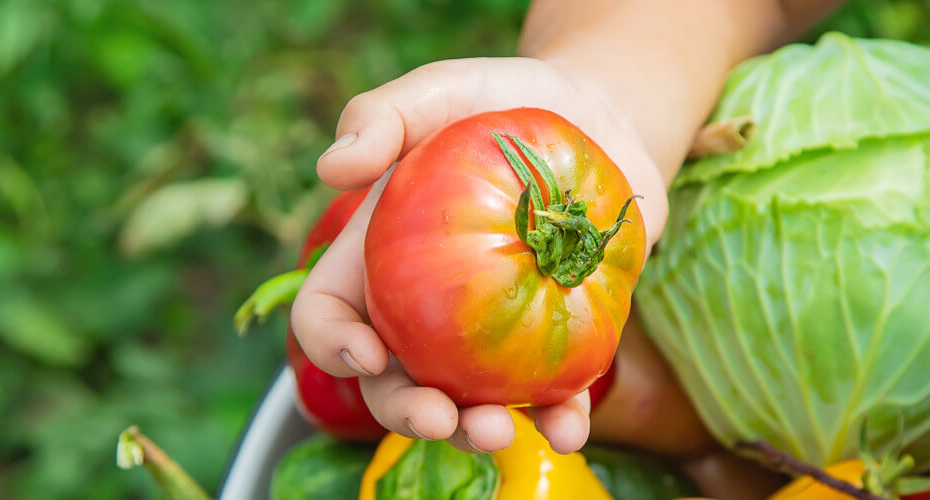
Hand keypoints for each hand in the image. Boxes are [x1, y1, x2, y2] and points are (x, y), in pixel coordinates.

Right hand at [290, 57, 668, 454]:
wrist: (602, 120)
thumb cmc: (502, 104)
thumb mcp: (441, 91)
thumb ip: (381, 116)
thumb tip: (332, 166)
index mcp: (374, 260)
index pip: (327, 315)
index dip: (331, 345)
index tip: (368, 353)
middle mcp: (422, 312)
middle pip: (390, 382)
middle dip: (406, 412)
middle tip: (441, 417)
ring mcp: (487, 338)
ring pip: (465, 404)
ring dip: (473, 433)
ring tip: (500, 433)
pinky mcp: (555, 345)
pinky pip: (550, 397)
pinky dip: (558, 420)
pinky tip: (570, 427)